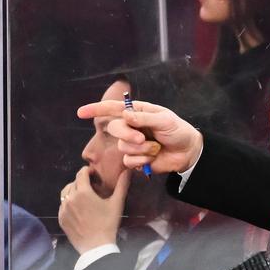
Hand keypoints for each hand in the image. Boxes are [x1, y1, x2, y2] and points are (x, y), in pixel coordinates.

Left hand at [58, 167, 127, 253]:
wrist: (96, 246)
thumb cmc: (108, 223)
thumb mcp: (117, 204)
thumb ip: (122, 185)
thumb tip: (127, 171)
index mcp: (83, 192)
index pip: (81, 173)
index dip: (87, 171)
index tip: (94, 174)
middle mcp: (69, 197)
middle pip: (73, 182)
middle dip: (82, 181)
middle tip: (92, 187)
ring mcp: (63, 208)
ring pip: (65, 193)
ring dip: (74, 191)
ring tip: (83, 197)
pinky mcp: (61, 217)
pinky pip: (63, 205)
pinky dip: (70, 203)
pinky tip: (79, 209)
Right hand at [75, 98, 202, 174]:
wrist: (189, 152)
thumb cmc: (178, 131)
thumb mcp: (165, 120)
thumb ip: (144, 118)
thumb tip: (125, 115)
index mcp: (137, 113)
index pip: (112, 108)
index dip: (96, 109)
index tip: (81, 113)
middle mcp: (132, 127)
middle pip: (114, 128)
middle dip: (126, 134)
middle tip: (142, 138)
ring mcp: (133, 143)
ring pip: (123, 146)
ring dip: (141, 149)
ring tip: (156, 148)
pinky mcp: (136, 158)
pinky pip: (129, 161)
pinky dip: (142, 160)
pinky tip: (153, 158)